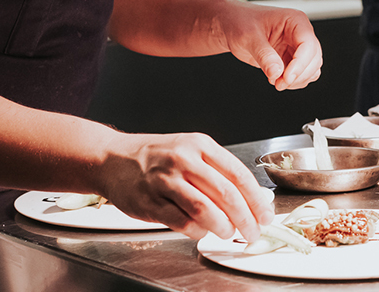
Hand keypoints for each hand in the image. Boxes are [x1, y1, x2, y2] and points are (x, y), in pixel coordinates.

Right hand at [100, 131, 274, 241]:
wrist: (113, 159)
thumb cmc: (155, 156)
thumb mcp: (189, 150)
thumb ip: (217, 171)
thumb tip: (251, 197)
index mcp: (199, 145)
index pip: (238, 174)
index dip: (256, 199)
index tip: (265, 215)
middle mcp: (183, 159)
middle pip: (226, 194)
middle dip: (245, 218)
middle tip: (252, 231)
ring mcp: (165, 181)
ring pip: (205, 210)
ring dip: (223, 227)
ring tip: (228, 232)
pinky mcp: (150, 202)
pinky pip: (182, 222)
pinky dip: (198, 231)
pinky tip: (202, 231)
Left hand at [214, 1, 322, 90]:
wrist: (231, 26)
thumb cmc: (240, 22)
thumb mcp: (248, 37)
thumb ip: (264, 55)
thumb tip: (277, 72)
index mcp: (294, 20)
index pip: (308, 44)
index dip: (301, 63)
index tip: (286, 77)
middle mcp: (299, 33)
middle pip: (314, 59)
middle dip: (298, 75)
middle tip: (279, 83)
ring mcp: (296, 47)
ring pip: (311, 69)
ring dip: (296, 80)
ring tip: (275, 81)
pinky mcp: (291, 59)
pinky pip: (302, 75)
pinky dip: (293, 82)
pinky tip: (277, 80)